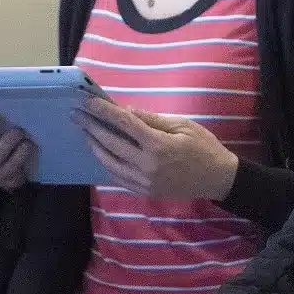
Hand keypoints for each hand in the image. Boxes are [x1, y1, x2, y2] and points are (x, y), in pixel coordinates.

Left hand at [73, 96, 238, 200]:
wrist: (217, 178)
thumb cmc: (203, 146)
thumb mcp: (182, 125)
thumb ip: (152, 119)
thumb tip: (126, 112)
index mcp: (158, 145)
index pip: (124, 124)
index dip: (104, 112)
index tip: (88, 102)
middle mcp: (147, 165)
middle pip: (111, 144)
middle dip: (91, 127)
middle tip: (76, 115)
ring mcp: (144, 181)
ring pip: (110, 163)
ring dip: (95, 146)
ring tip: (85, 133)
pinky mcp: (144, 192)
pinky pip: (118, 177)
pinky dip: (107, 163)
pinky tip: (101, 153)